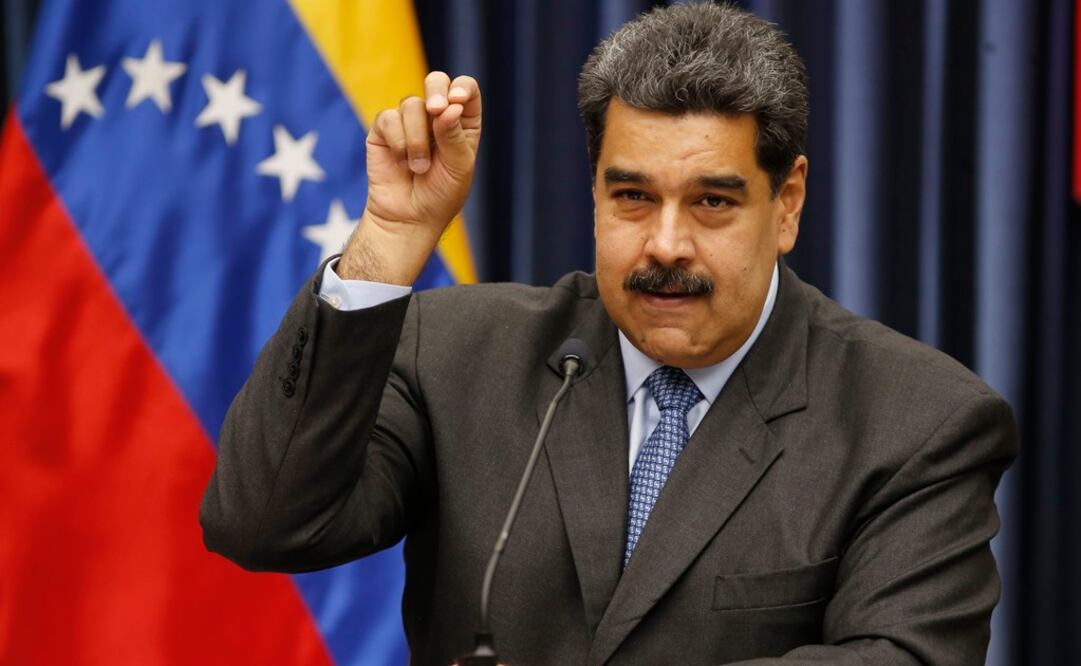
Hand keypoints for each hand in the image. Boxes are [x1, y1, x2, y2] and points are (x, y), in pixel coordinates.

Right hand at [338, 72, 481, 283]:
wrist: (408, 218)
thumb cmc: (440, 195)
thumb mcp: (458, 168)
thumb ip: (454, 136)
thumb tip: (447, 108)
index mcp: (462, 122)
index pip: (466, 90)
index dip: (462, 89)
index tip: (455, 102)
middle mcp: (436, 117)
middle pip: (436, 82)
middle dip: (436, 91)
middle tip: (435, 109)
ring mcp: (409, 121)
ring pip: (411, 104)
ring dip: (417, 138)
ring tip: (419, 167)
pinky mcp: (384, 130)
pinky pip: (389, 118)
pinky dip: (398, 141)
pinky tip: (401, 161)